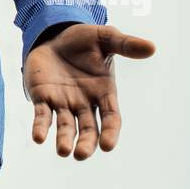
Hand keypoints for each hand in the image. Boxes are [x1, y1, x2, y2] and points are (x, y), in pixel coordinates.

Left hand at [23, 23, 155, 159]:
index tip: (108, 146)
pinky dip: (40, 127)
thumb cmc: (83, 40)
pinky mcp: (42, 97)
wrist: (53, 34)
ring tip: (63, 150)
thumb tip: (152, 47)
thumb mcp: (105, 38)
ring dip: (64, 140)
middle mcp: (84, 103)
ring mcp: (63, 102)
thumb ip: (125, 44)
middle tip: (80, 154)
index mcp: (103, 93)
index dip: (110, 132)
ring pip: (66, 127)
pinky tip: (38, 137)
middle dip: (86, 143)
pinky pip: (42, 115)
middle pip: (88, 129)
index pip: (111, 118)